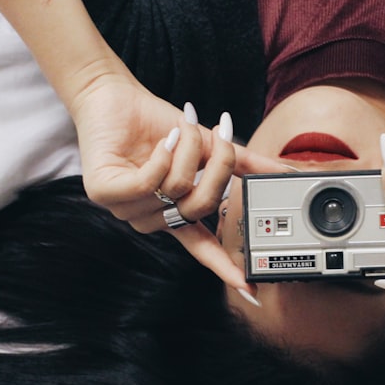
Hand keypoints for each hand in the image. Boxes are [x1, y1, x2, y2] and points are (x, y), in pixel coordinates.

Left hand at [69, 74, 284, 295]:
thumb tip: (281, 170)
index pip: (202, 247)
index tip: (248, 289)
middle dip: (216, 165)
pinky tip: (162, 142)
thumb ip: (240, 164)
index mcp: (174, 212)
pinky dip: (161, 157)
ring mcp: (125, 208)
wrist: (115, 95)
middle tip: (217, 134)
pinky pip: (147, 184)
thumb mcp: (207, 146)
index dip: (226, 267)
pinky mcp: (103, 191)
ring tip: (180, 129)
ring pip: (175, 190)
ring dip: (186, 150)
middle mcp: (150, 217)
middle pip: (200, 207)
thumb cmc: (156, 123)